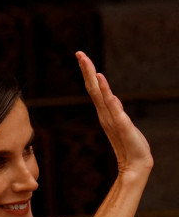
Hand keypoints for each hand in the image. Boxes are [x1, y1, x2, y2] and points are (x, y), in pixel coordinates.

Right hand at [76, 51, 152, 178]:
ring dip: (92, 76)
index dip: (88, 73)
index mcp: (105, 112)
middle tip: (79, 53)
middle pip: (93, 87)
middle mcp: (105, 113)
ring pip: (99, 93)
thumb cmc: (131, 146)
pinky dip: (105, 91)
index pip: (94, 89)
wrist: (137, 164)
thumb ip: (116, 111)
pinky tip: (101, 79)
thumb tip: (112, 97)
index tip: (82, 57)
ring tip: (86, 61)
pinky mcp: (121, 124)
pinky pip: (111, 105)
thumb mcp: (124, 124)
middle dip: (87, 69)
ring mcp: (112, 118)